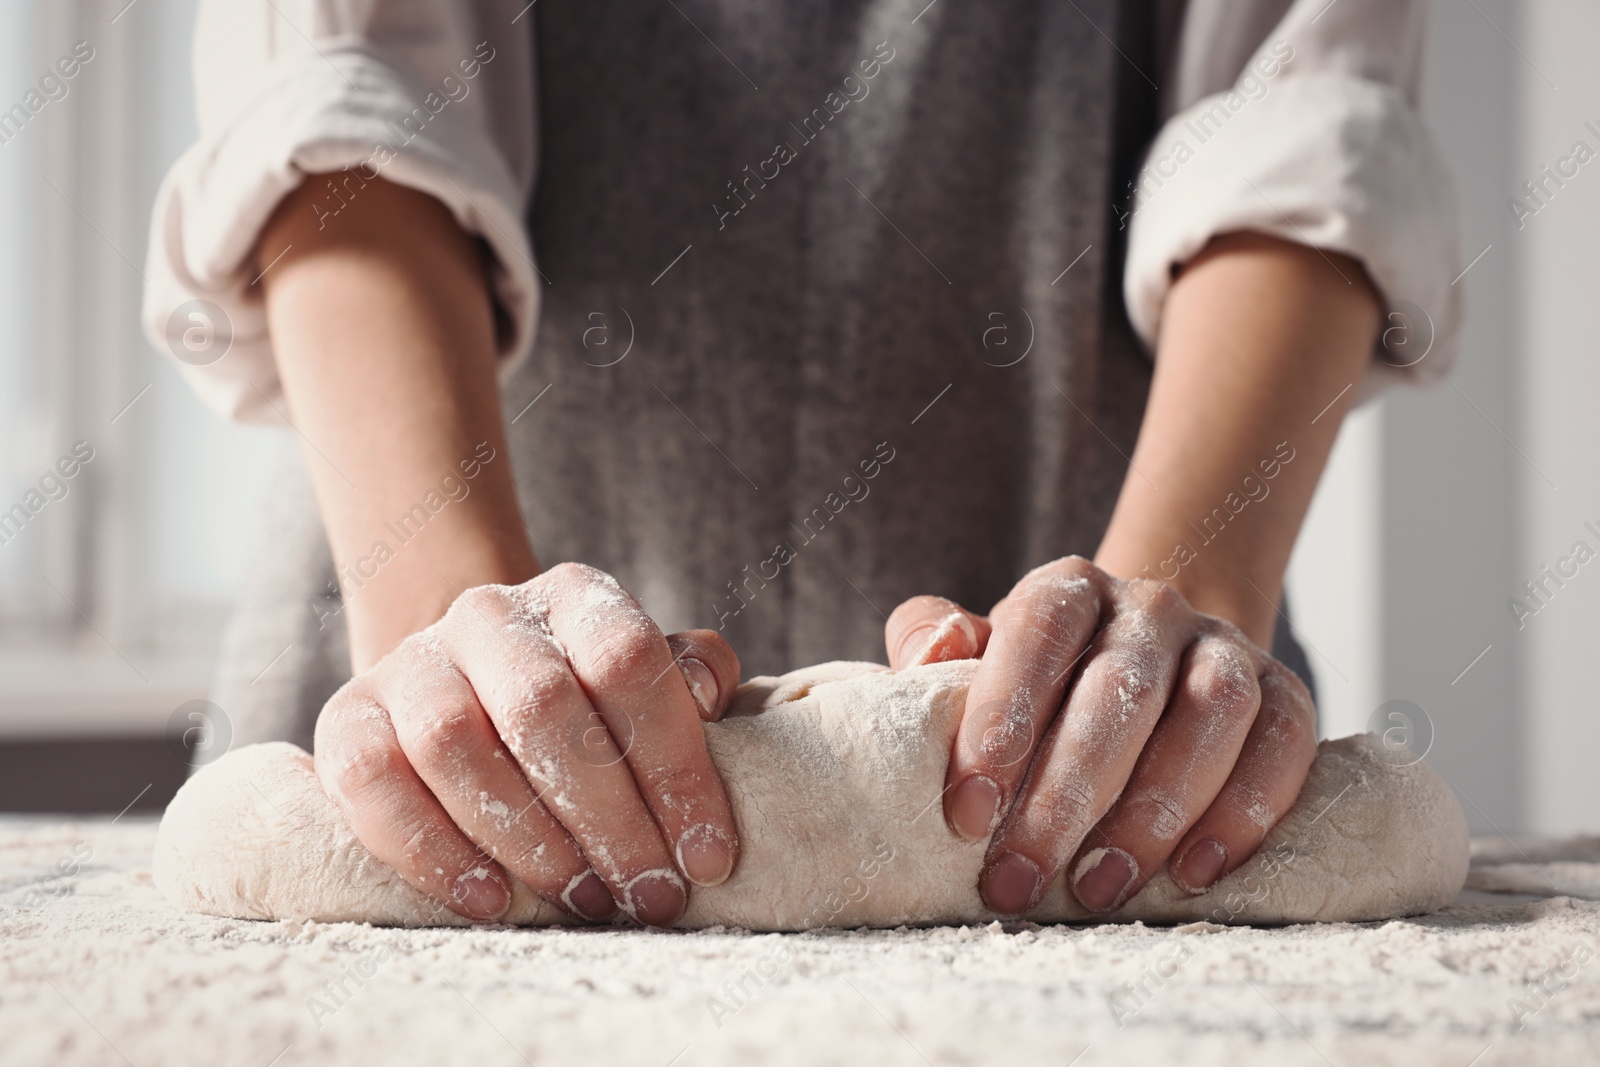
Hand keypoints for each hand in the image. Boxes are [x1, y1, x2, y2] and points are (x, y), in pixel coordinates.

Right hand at [313, 563, 740, 925]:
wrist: (470, 684)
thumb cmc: (587, 700)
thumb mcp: (649, 678)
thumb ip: (692, 676)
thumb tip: (708, 695)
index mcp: (574, 596)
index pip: (628, 662)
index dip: (675, 765)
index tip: (708, 856)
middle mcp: (488, 614)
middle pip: (543, 707)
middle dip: (608, 817)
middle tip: (649, 894)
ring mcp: (410, 661)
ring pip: (452, 743)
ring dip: (527, 838)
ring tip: (584, 900)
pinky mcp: (347, 717)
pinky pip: (372, 783)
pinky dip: (431, 851)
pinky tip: (492, 901)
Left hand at [885, 556, 1316, 913]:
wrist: (1145, 663)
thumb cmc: (1038, 680)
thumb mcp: (975, 654)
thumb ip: (933, 642)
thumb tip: (933, 652)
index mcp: (1069, 588)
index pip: (1039, 631)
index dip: (1004, 715)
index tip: (968, 809)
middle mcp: (1151, 607)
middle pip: (1122, 688)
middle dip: (1067, 794)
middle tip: (1020, 877)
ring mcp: (1224, 646)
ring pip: (1211, 711)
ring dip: (1156, 808)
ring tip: (1101, 886)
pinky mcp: (1283, 692)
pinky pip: (1283, 745)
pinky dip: (1244, 812)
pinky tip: (1193, 872)